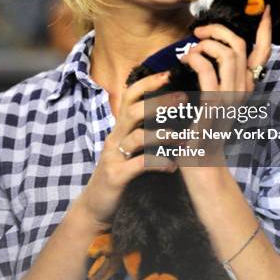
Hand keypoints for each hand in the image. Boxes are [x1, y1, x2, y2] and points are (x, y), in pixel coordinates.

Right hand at [74, 72, 177, 231]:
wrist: (95, 207)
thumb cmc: (120, 173)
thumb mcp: (129, 147)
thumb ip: (143, 129)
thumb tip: (168, 109)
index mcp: (120, 127)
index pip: (130, 95)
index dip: (148, 82)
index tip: (170, 73)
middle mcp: (115, 137)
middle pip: (134, 110)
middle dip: (159, 102)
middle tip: (184, 98)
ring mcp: (113, 157)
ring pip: (138, 137)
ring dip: (163, 135)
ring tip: (184, 139)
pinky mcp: (116, 176)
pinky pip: (138, 165)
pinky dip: (158, 163)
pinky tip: (173, 167)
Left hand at [177, 7, 271, 177]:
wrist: (201, 164)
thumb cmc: (202, 130)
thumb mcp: (214, 100)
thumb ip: (217, 78)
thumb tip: (207, 52)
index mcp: (245, 86)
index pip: (263, 52)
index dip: (264, 28)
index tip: (262, 9)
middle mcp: (243, 90)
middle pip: (241, 46)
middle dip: (220, 30)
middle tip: (200, 32)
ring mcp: (230, 99)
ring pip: (228, 54)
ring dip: (207, 44)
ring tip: (191, 48)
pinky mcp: (214, 107)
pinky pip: (208, 72)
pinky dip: (195, 59)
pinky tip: (186, 60)